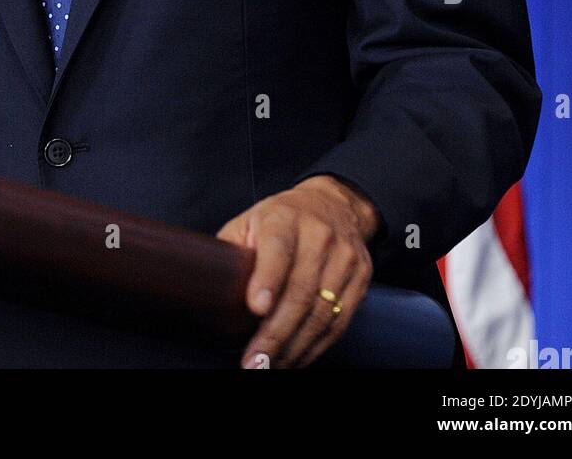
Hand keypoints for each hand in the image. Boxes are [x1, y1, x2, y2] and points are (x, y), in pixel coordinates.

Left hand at [216, 175, 378, 368]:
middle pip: (300, 290)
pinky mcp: (361, 276)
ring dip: (295, 347)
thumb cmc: (281, 219)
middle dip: (276, 333)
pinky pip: (340, 321)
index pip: (278, 248)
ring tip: (271, 366)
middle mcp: (319, 234)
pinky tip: (296, 357)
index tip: (255, 308)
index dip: (267, 279)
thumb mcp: (250, 221)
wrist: (332, 204)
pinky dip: (317, 346)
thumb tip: (210, 287)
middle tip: (255, 362)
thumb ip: (233, 250)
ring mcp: (345, 256)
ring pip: (323, 312)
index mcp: (284, 217)